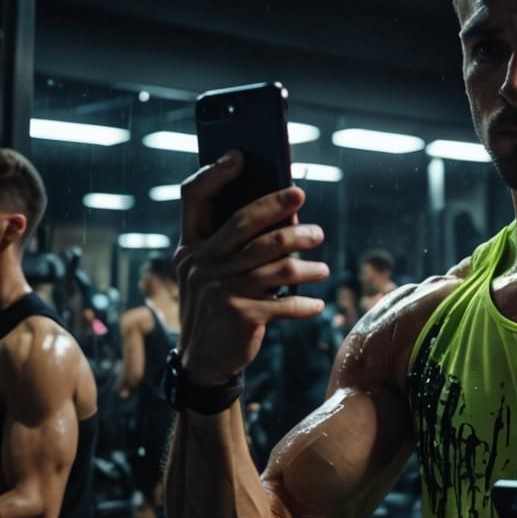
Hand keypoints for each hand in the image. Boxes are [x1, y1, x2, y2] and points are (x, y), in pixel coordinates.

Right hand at [174, 152, 328, 383]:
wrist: (203, 362)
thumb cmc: (217, 308)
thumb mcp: (212, 275)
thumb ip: (235, 248)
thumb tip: (286, 217)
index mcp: (191, 246)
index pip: (194, 198)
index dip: (214, 173)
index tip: (240, 156)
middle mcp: (200, 262)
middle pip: (248, 225)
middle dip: (284, 214)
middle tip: (314, 222)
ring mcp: (218, 288)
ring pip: (275, 264)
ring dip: (307, 266)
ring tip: (323, 269)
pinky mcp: (238, 314)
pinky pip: (284, 302)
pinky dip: (304, 304)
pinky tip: (317, 306)